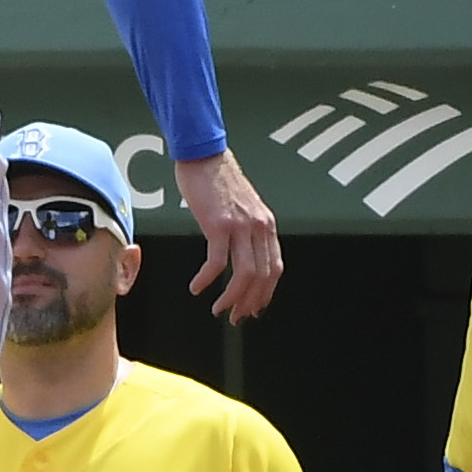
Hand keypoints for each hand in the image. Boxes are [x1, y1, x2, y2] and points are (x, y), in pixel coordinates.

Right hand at [175, 149, 281, 318]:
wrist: (203, 155)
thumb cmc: (217, 180)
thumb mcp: (243, 208)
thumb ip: (247, 231)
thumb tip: (242, 256)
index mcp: (267, 225)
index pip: (274, 268)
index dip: (265, 293)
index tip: (254, 308)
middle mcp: (259, 227)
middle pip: (261, 277)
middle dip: (248, 302)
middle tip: (235, 316)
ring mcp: (240, 226)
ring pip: (243, 274)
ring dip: (231, 298)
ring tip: (218, 309)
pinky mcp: (218, 224)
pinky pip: (216, 262)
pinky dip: (206, 280)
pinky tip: (197, 287)